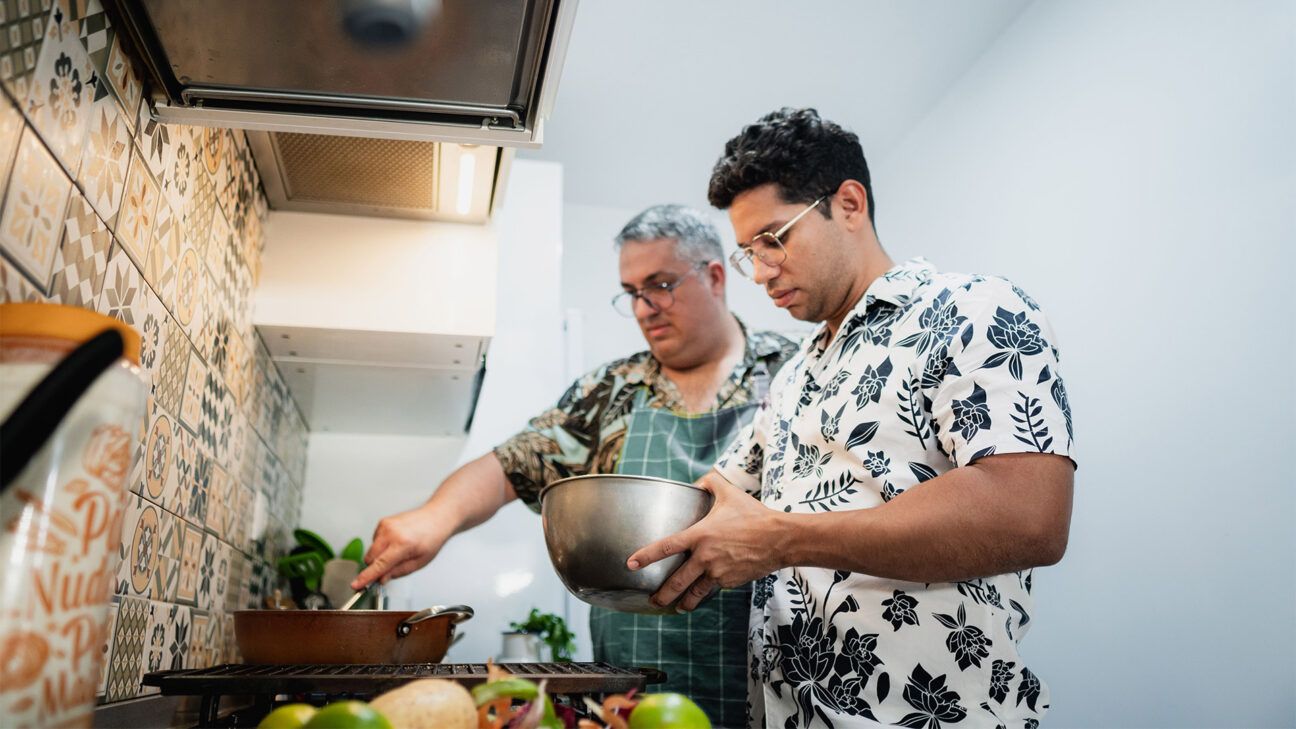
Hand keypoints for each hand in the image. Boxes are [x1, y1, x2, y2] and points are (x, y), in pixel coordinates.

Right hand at [351, 505, 452, 589]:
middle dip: (376, 567)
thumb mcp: (420, 562)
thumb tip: (381, 579)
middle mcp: (391, 533)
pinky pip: (374, 541)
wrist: (435, 518)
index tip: (356, 584)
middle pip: (370, 558)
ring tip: (399, 551)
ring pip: (371, 550)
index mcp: (403, 545)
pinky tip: (396, 542)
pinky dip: (382, 546)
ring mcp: (385, 526)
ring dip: (379, 556)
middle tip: (391, 568)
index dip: (366, 577)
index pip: (380, 565)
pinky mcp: (382, 522)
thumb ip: (398, 572)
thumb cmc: (431, 538)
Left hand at [626, 472, 785, 610]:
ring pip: (695, 593)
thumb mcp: (730, 494)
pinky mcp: (730, 581)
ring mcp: (718, 572)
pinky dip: (706, 592)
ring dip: (683, 602)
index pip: (666, 546)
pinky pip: (713, 588)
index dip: (646, 556)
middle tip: (653, 601)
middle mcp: (706, 557)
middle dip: (662, 594)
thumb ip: (711, 484)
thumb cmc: (754, 515)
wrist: (779, 539)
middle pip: (677, 582)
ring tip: (676, 607)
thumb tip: (699, 481)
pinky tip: (702, 595)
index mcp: (700, 535)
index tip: (631, 564)